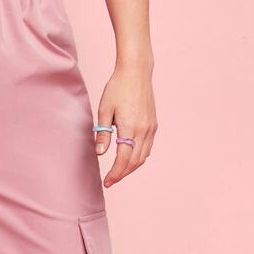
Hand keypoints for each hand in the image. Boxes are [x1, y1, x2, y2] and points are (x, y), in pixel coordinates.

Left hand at [94, 63, 157, 187]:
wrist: (136, 72)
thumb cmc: (117, 88)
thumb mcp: (104, 110)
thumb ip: (102, 133)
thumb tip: (100, 153)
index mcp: (130, 127)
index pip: (123, 159)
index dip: (115, 173)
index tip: (106, 182)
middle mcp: (144, 130)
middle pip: (134, 162)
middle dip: (122, 174)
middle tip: (110, 181)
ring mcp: (151, 128)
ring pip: (143, 157)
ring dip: (130, 168)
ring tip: (118, 172)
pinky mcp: (153, 125)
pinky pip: (147, 148)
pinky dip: (138, 158)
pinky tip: (129, 159)